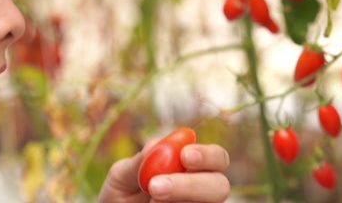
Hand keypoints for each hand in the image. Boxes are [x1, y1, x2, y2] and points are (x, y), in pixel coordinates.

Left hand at [98, 139, 229, 201]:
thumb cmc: (120, 194)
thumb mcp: (121, 175)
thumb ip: (139, 161)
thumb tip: (157, 144)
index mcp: (192, 167)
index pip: (216, 157)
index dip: (206, 155)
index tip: (184, 155)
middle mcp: (202, 190)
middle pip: (220, 185)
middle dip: (192, 184)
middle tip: (156, 186)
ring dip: (177, 200)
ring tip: (150, 201)